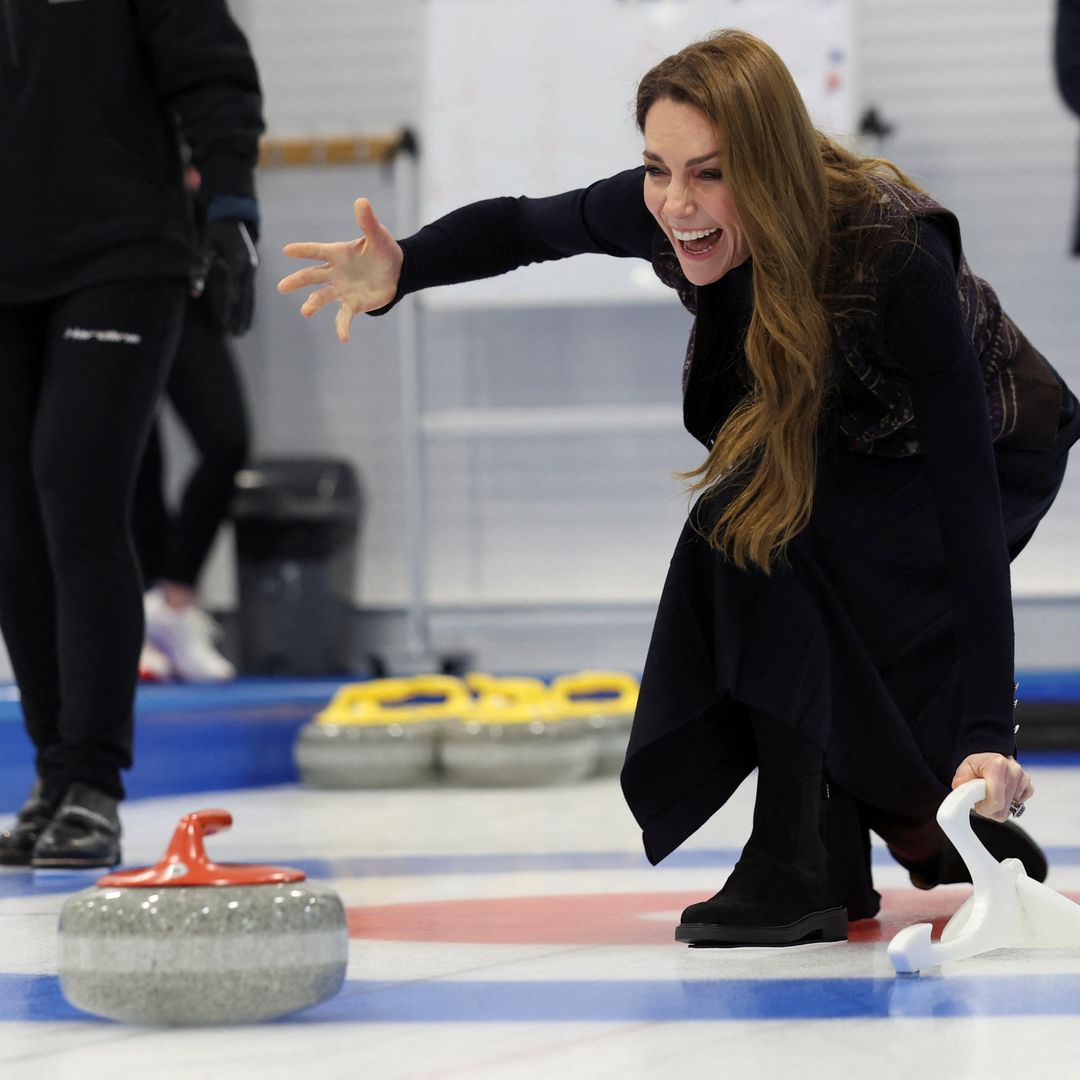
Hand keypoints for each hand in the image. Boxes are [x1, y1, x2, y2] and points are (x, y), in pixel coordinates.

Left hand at [194, 220, 258, 334]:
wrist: (234, 215)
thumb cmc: (215, 229)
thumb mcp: (204, 245)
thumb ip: (199, 268)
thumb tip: (194, 292)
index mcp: (237, 263)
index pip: (233, 291)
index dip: (229, 309)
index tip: (225, 324)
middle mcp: (247, 269)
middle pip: (245, 298)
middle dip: (241, 316)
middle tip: (237, 334)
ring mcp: (251, 269)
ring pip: (249, 296)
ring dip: (246, 314)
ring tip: (243, 330)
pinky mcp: (250, 269)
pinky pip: (249, 291)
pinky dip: (248, 304)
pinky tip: (246, 314)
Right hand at [276, 198, 403, 342]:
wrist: (397, 272)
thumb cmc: (384, 250)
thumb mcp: (379, 236)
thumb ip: (368, 222)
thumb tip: (361, 201)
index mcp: (338, 253)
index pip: (316, 250)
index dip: (303, 250)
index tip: (287, 250)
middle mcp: (335, 272)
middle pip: (311, 276)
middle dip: (297, 281)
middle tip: (281, 287)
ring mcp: (341, 289)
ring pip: (322, 297)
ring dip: (313, 304)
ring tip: (305, 311)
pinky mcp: (352, 304)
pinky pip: (344, 317)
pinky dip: (342, 327)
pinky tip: (343, 338)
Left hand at [951, 752, 1033, 820]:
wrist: (988, 760)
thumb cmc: (977, 766)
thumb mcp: (963, 772)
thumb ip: (962, 786)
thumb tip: (963, 800)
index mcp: (997, 765)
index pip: (996, 801)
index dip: (984, 808)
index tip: (978, 804)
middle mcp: (1013, 770)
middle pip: (1004, 808)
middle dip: (991, 808)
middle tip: (983, 798)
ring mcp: (1023, 778)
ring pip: (1012, 809)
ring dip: (1000, 806)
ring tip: (991, 794)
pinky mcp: (1029, 785)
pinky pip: (1019, 804)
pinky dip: (1009, 803)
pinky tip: (1002, 793)